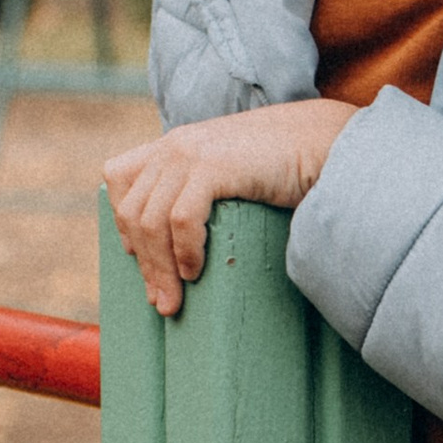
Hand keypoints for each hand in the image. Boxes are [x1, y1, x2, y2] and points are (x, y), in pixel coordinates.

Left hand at [103, 101, 354, 314]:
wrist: (323, 141)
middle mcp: (174, 145)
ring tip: (174, 299)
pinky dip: (184, 252)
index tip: (139, 257)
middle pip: (134, 211)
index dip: (122, 220)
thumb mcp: (231, 171)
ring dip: (160, 269)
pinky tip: (196, 273)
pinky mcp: (214, 166)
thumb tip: (184, 243)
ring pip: (151, 221)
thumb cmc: (286, 165)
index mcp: (174, 144)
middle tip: (160, 302)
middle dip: (145, 263)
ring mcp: (190, 153)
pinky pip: (181, 219)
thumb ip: (204, 189)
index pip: (119, 176)